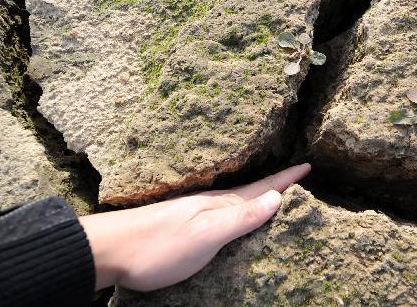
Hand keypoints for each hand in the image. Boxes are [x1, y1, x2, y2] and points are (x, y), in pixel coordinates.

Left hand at [79, 164, 310, 290]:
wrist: (109, 251)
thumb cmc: (158, 247)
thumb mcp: (205, 234)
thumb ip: (240, 217)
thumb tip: (277, 197)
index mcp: (220, 206)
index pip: (261, 189)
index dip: (286, 179)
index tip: (307, 165)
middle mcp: (210, 205)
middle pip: (252, 191)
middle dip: (277, 183)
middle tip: (297, 176)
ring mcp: (196, 213)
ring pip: (236, 200)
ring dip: (258, 194)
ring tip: (273, 191)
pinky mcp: (185, 226)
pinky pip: (222, 211)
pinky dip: (238, 208)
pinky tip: (233, 212)